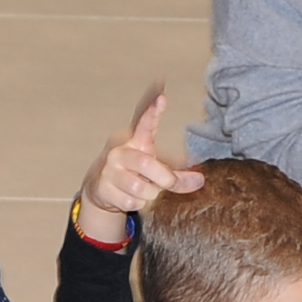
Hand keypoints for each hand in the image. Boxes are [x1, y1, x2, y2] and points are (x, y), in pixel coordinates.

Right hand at [80, 86, 203, 229]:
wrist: (100, 189)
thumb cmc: (134, 174)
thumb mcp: (155, 174)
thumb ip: (177, 177)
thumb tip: (201, 181)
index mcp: (136, 142)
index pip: (145, 123)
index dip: (153, 111)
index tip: (162, 97)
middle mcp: (120, 152)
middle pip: (146, 163)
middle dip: (163, 178)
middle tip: (168, 183)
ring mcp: (109, 169)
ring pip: (139, 187)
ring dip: (148, 195)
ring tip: (142, 190)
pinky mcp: (102, 187)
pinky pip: (130, 201)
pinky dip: (136, 204)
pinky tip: (128, 198)